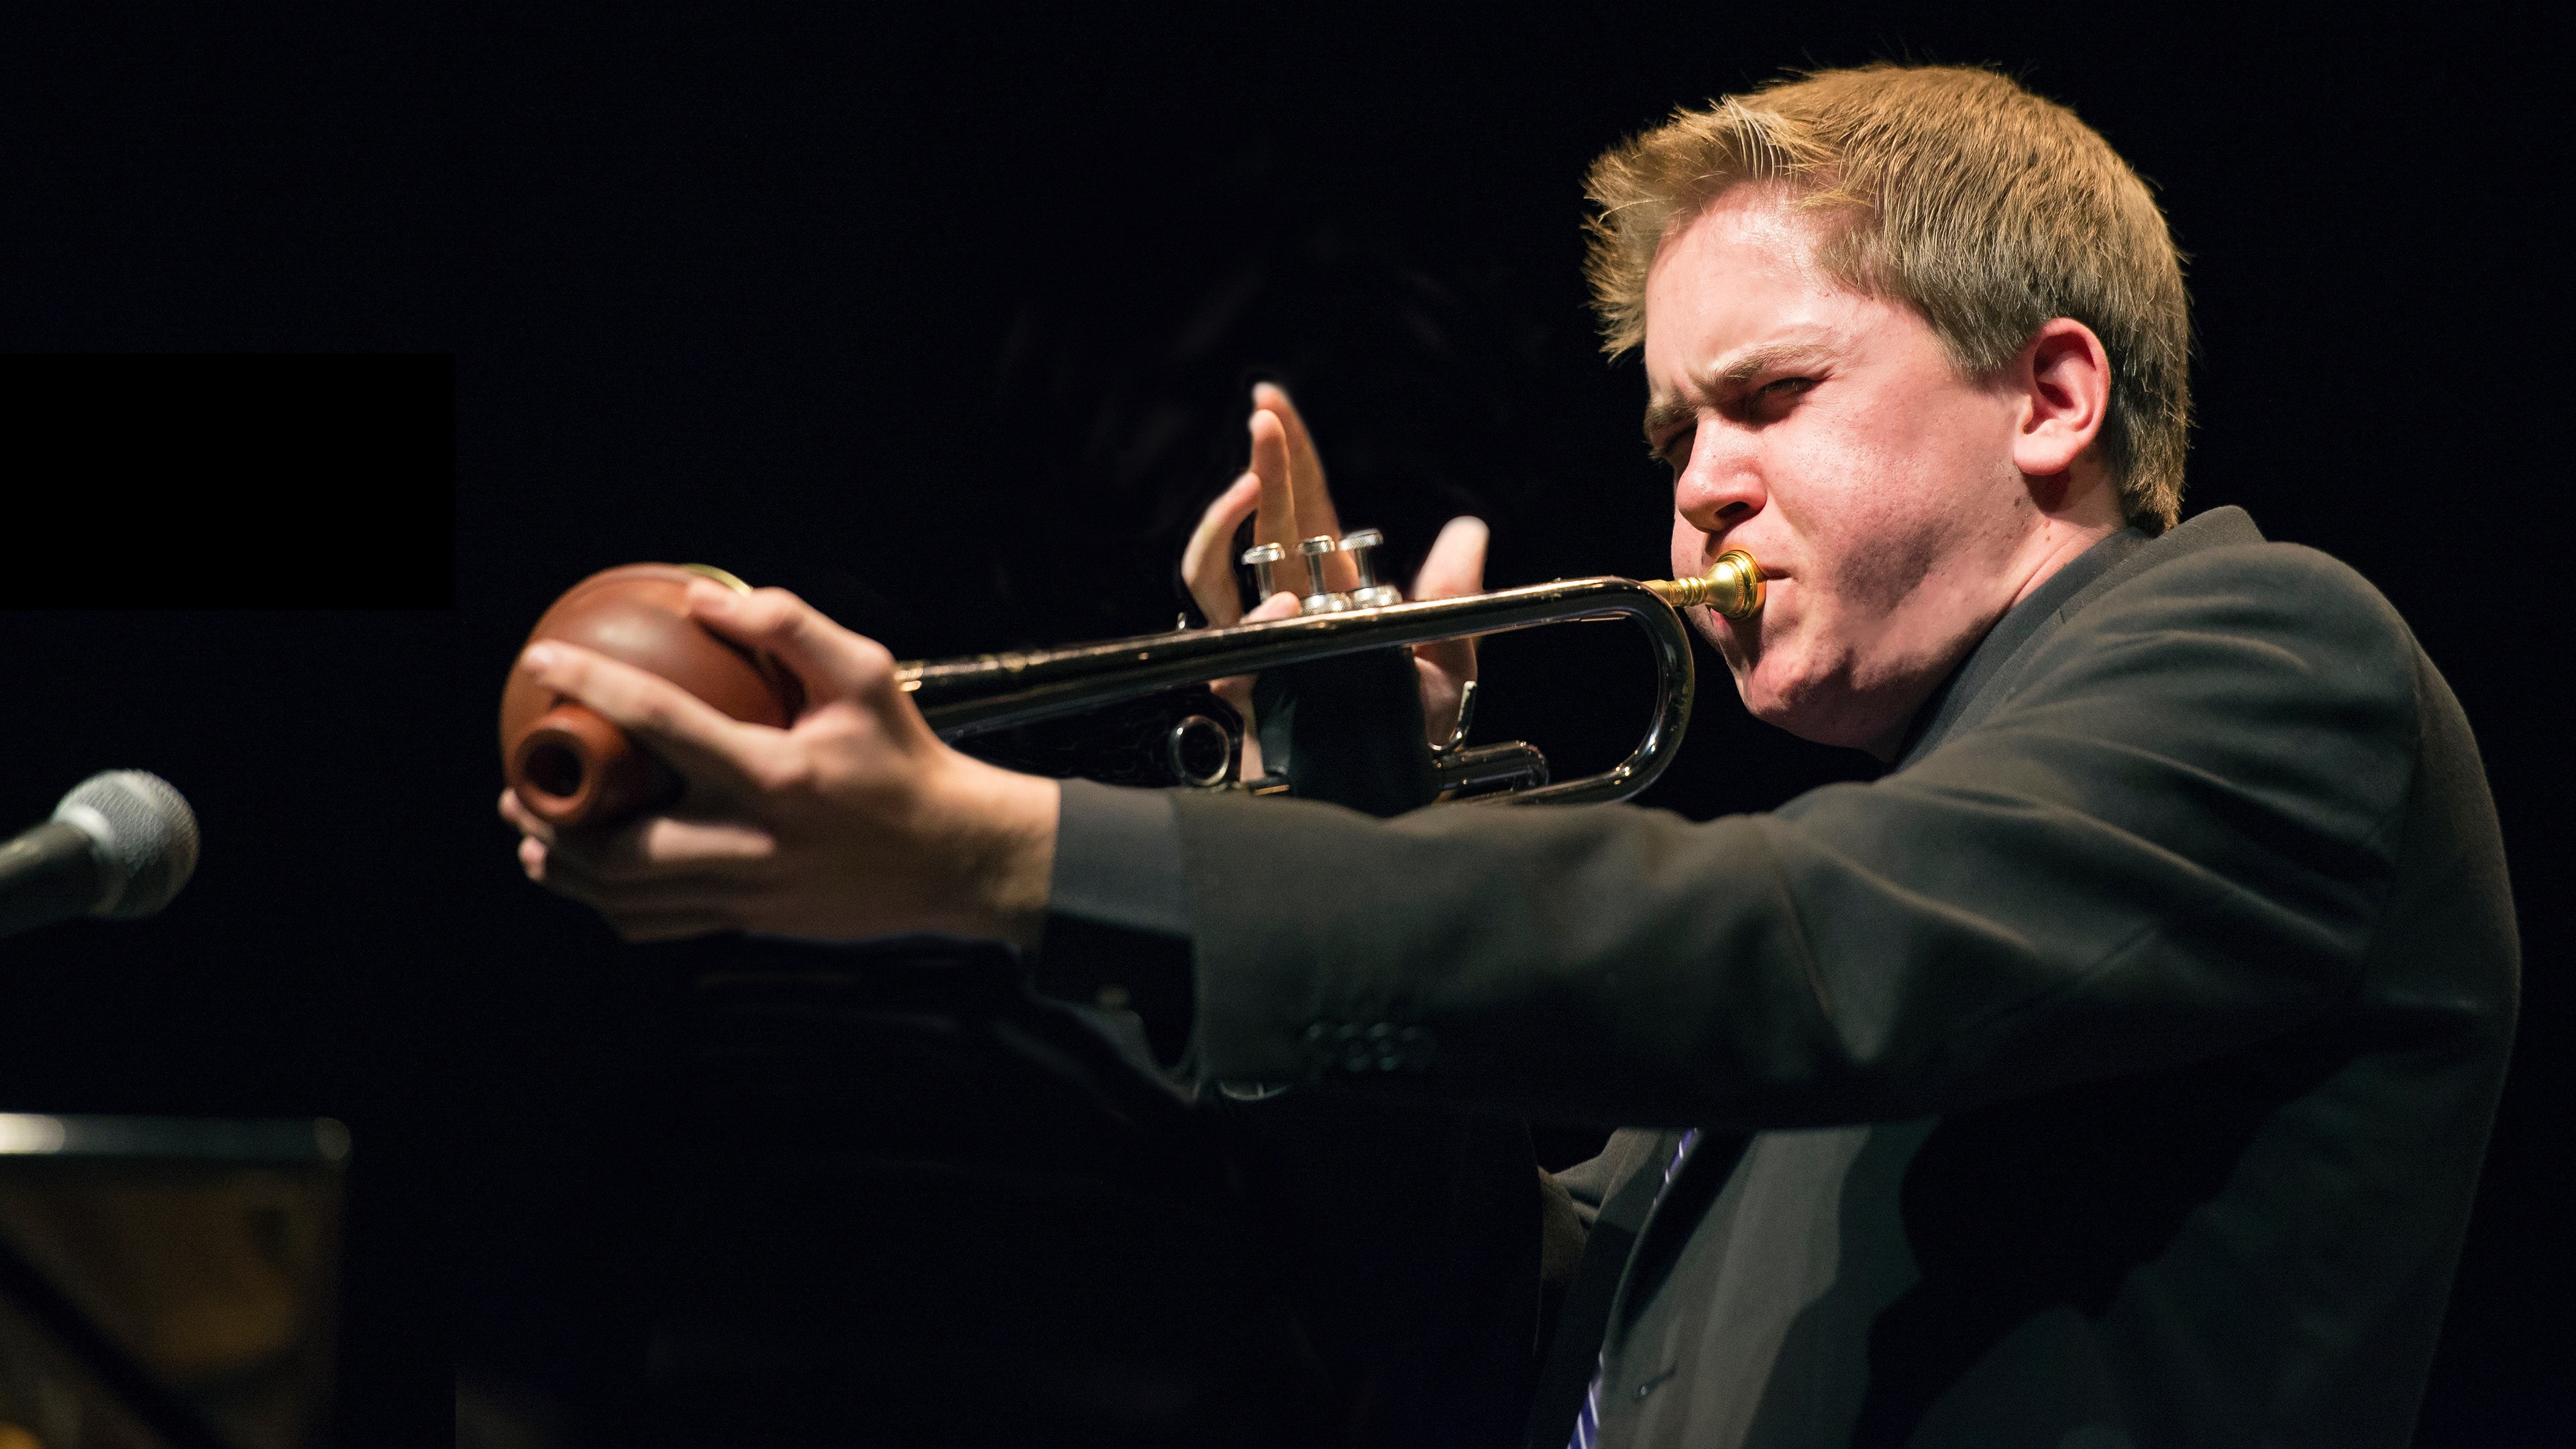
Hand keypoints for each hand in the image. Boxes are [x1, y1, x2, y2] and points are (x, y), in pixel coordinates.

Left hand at [499, 581, 1058, 944]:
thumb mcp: (866, 674)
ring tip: (533, 834)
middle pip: (619, 846)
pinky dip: (610, 904)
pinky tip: (592, 876)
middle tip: (518, 783)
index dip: (592, 686)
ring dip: (567, 867)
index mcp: (777, 773)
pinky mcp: (751, 924)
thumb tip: (705, 602)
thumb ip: (790, 626)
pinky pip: (658, 926)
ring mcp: (749, 894)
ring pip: (627, 897)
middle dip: (552, 816)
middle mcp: (755, 842)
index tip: (542, 663)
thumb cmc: (906, 758)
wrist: (955, 857)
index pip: (662, 722)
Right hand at [1179, 383, 1490, 753]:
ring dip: (1225, 529)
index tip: (1270, 403)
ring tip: (1253, 494)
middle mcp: (1283, 610)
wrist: (1386, 798)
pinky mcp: (1247, 689)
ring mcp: (1256, 648)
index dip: (1285, 457)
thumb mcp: (1447, 662)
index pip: (1299, 508)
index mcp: (1329, 589)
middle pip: (1254, 525)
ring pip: (1209, 575)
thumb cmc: (1410, 737)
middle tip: (1264, 419)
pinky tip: (1285, 609)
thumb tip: (1470, 529)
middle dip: (1259, 467)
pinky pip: (1230, 647)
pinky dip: (1255, 622)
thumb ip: (1452, 598)